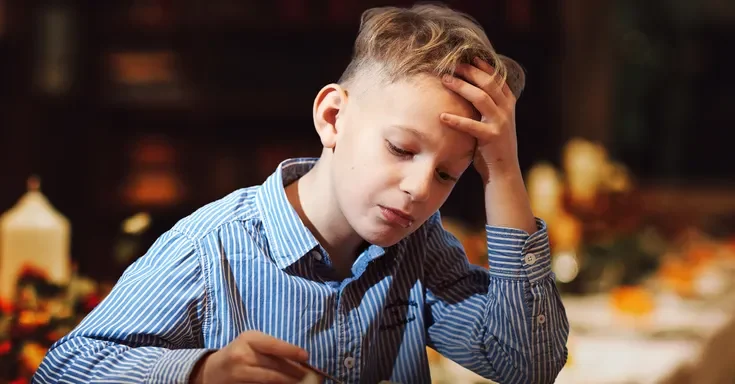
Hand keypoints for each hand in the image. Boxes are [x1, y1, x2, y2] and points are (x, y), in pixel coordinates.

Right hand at [191, 330, 310, 383]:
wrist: (212, 370)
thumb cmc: (239, 353)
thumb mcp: (251, 343)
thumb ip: (271, 347)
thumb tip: (299, 357)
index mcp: (248, 339)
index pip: (274, 345)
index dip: (292, 351)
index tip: (306, 356)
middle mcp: (242, 355)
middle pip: (274, 365)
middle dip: (294, 371)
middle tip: (308, 374)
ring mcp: (239, 373)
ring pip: (269, 380)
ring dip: (287, 381)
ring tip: (298, 381)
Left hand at [439, 57, 520, 183]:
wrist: (503, 170)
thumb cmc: (493, 145)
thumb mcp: (494, 120)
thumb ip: (487, 105)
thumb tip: (468, 88)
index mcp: (508, 103)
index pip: (496, 78)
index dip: (483, 66)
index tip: (468, 57)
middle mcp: (506, 110)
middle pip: (488, 83)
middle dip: (469, 71)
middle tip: (452, 65)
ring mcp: (500, 122)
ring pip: (481, 98)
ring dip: (461, 87)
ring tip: (445, 80)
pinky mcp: (492, 136)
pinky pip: (471, 126)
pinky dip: (456, 120)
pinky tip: (442, 117)